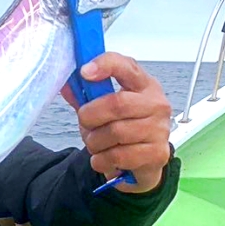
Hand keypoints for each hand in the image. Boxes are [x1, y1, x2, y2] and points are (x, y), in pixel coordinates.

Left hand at [61, 52, 172, 193]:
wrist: (142, 160)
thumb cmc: (121, 126)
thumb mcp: (103, 108)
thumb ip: (85, 95)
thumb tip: (65, 84)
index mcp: (144, 84)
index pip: (127, 66)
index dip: (105, 65)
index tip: (84, 72)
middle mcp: (157, 103)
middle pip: (117, 104)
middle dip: (91, 116)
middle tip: (85, 123)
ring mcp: (160, 129)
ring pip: (116, 133)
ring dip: (94, 142)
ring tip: (95, 144)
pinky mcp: (157, 153)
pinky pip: (118, 156)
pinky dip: (101, 160)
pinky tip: (103, 158)